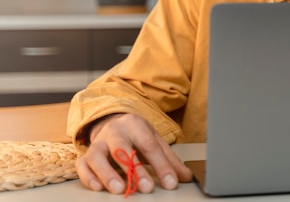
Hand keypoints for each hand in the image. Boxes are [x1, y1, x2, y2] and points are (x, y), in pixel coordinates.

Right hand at [75, 113, 192, 193]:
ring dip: (108, 174)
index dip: (161, 164)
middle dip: (135, 169)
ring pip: (97, 156)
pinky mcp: (86, 154)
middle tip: (146, 188)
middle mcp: (115, 131)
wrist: (112, 122)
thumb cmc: (136, 135)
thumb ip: (169, 159)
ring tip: (120, 190)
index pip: (149, 144)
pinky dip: (88, 176)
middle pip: (122, 148)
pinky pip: (82, 164)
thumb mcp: (155, 140)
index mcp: (135, 124)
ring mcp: (98, 142)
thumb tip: (185, 177)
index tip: (171, 182)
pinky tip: (98, 187)